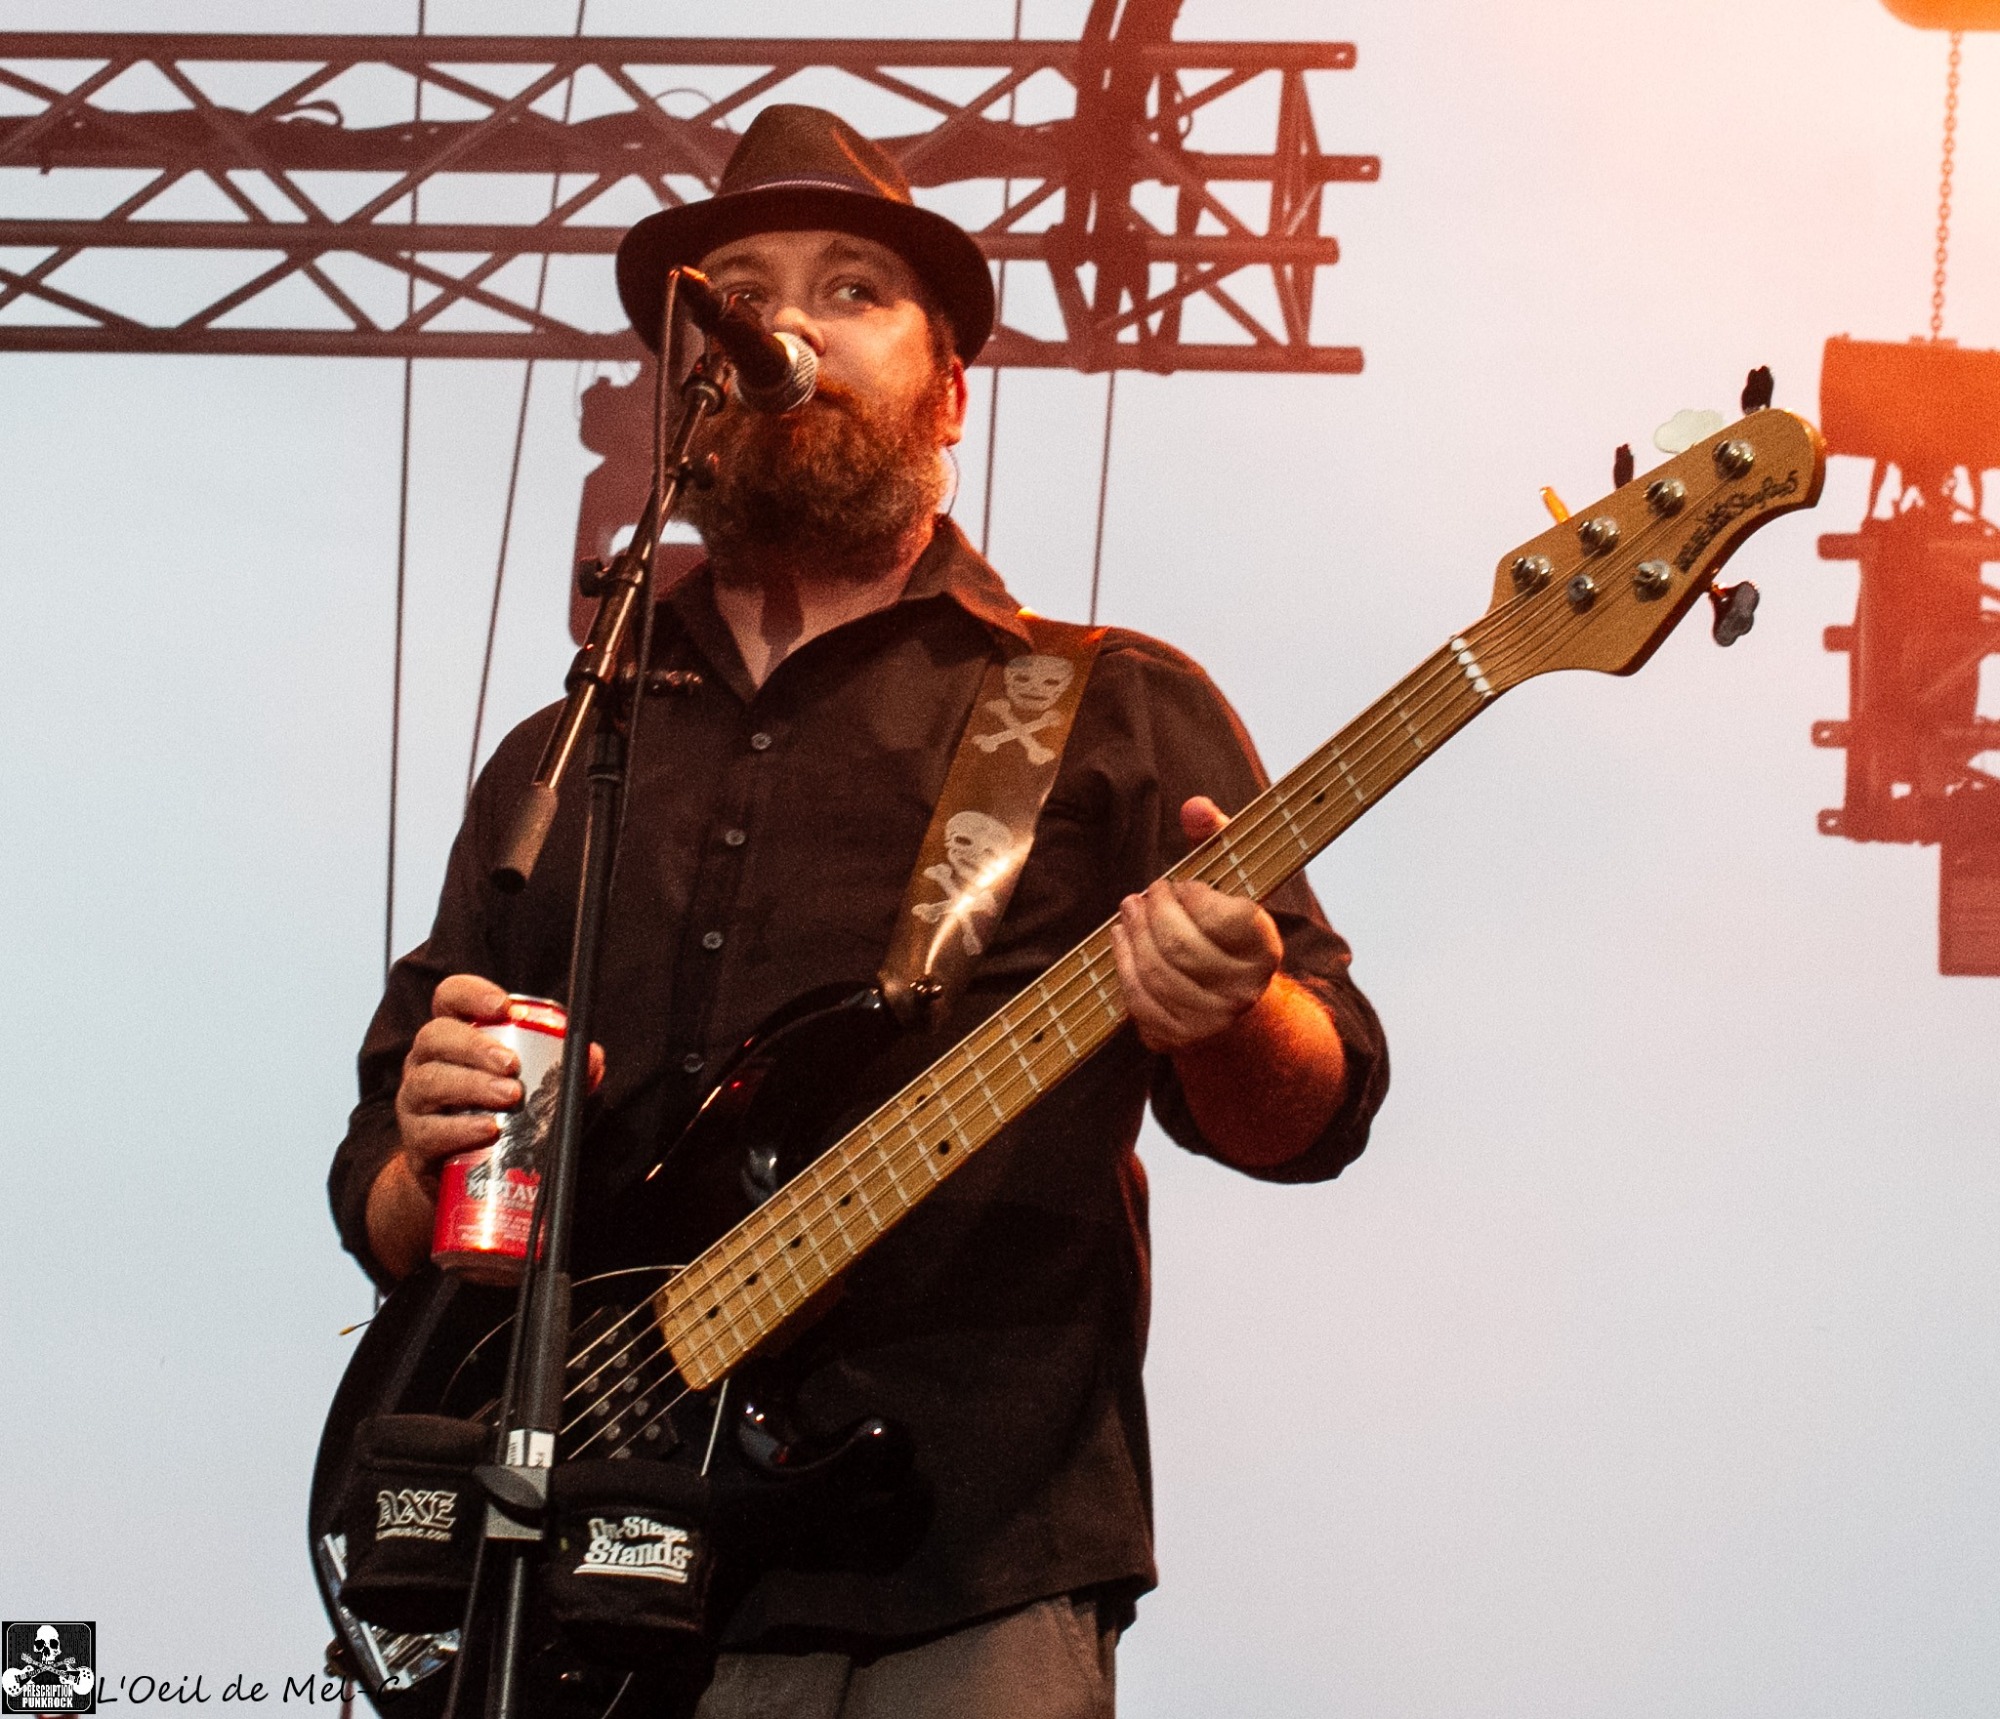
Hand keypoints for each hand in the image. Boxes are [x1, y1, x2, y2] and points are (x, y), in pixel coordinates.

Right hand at [393, 975, 604, 1184]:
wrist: (462, 1176)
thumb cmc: (499, 1115)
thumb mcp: (531, 1088)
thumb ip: (561, 1070)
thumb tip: (592, 1057)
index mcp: (453, 1038)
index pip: (449, 998)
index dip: (470, 994)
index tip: (502, 1006)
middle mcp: (425, 1062)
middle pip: (435, 1037)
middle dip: (474, 1046)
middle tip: (512, 1064)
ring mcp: (413, 1102)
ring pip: (429, 1082)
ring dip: (472, 1086)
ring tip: (510, 1097)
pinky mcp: (414, 1142)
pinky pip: (428, 1131)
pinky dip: (460, 1130)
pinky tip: (489, 1130)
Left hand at [1109, 796, 1283, 1052]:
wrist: (1236, 1007)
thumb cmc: (1227, 932)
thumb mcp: (1232, 884)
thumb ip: (1214, 841)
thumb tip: (1193, 805)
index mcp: (1264, 948)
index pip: (1220, 918)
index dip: (1190, 897)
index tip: (1177, 885)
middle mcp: (1244, 989)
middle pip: (1182, 948)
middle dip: (1152, 915)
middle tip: (1140, 896)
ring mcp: (1212, 1018)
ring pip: (1157, 975)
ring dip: (1132, 938)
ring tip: (1127, 913)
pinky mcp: (1181, 1038)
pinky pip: (1141, 1002)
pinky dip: (1123, 967)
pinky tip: (1121, 942)